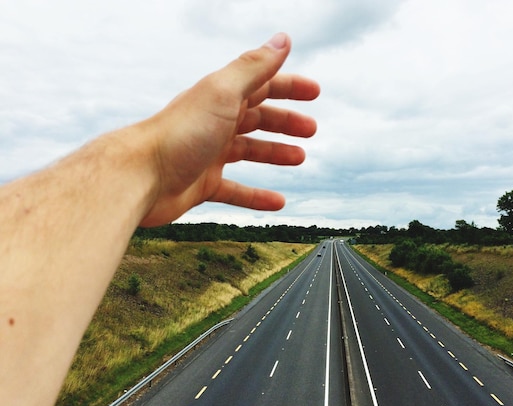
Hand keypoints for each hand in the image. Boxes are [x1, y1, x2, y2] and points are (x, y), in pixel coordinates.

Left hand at [139, 32, 319, 226]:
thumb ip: (254, 68)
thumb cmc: (179, 134)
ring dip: (275, 153)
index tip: (314, 92)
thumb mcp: (223, 94)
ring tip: (299, 157)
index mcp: (221, 97)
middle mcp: (215, 123)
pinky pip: (236, 190)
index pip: (262, 85)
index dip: (289, 87)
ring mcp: (208, 154)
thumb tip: (283, 40)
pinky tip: (277, 202)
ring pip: (249, 151)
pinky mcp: (202, 184)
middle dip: (285, 121)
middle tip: (310, 129)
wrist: (140, 177)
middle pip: (257, 117)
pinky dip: (257, 196)